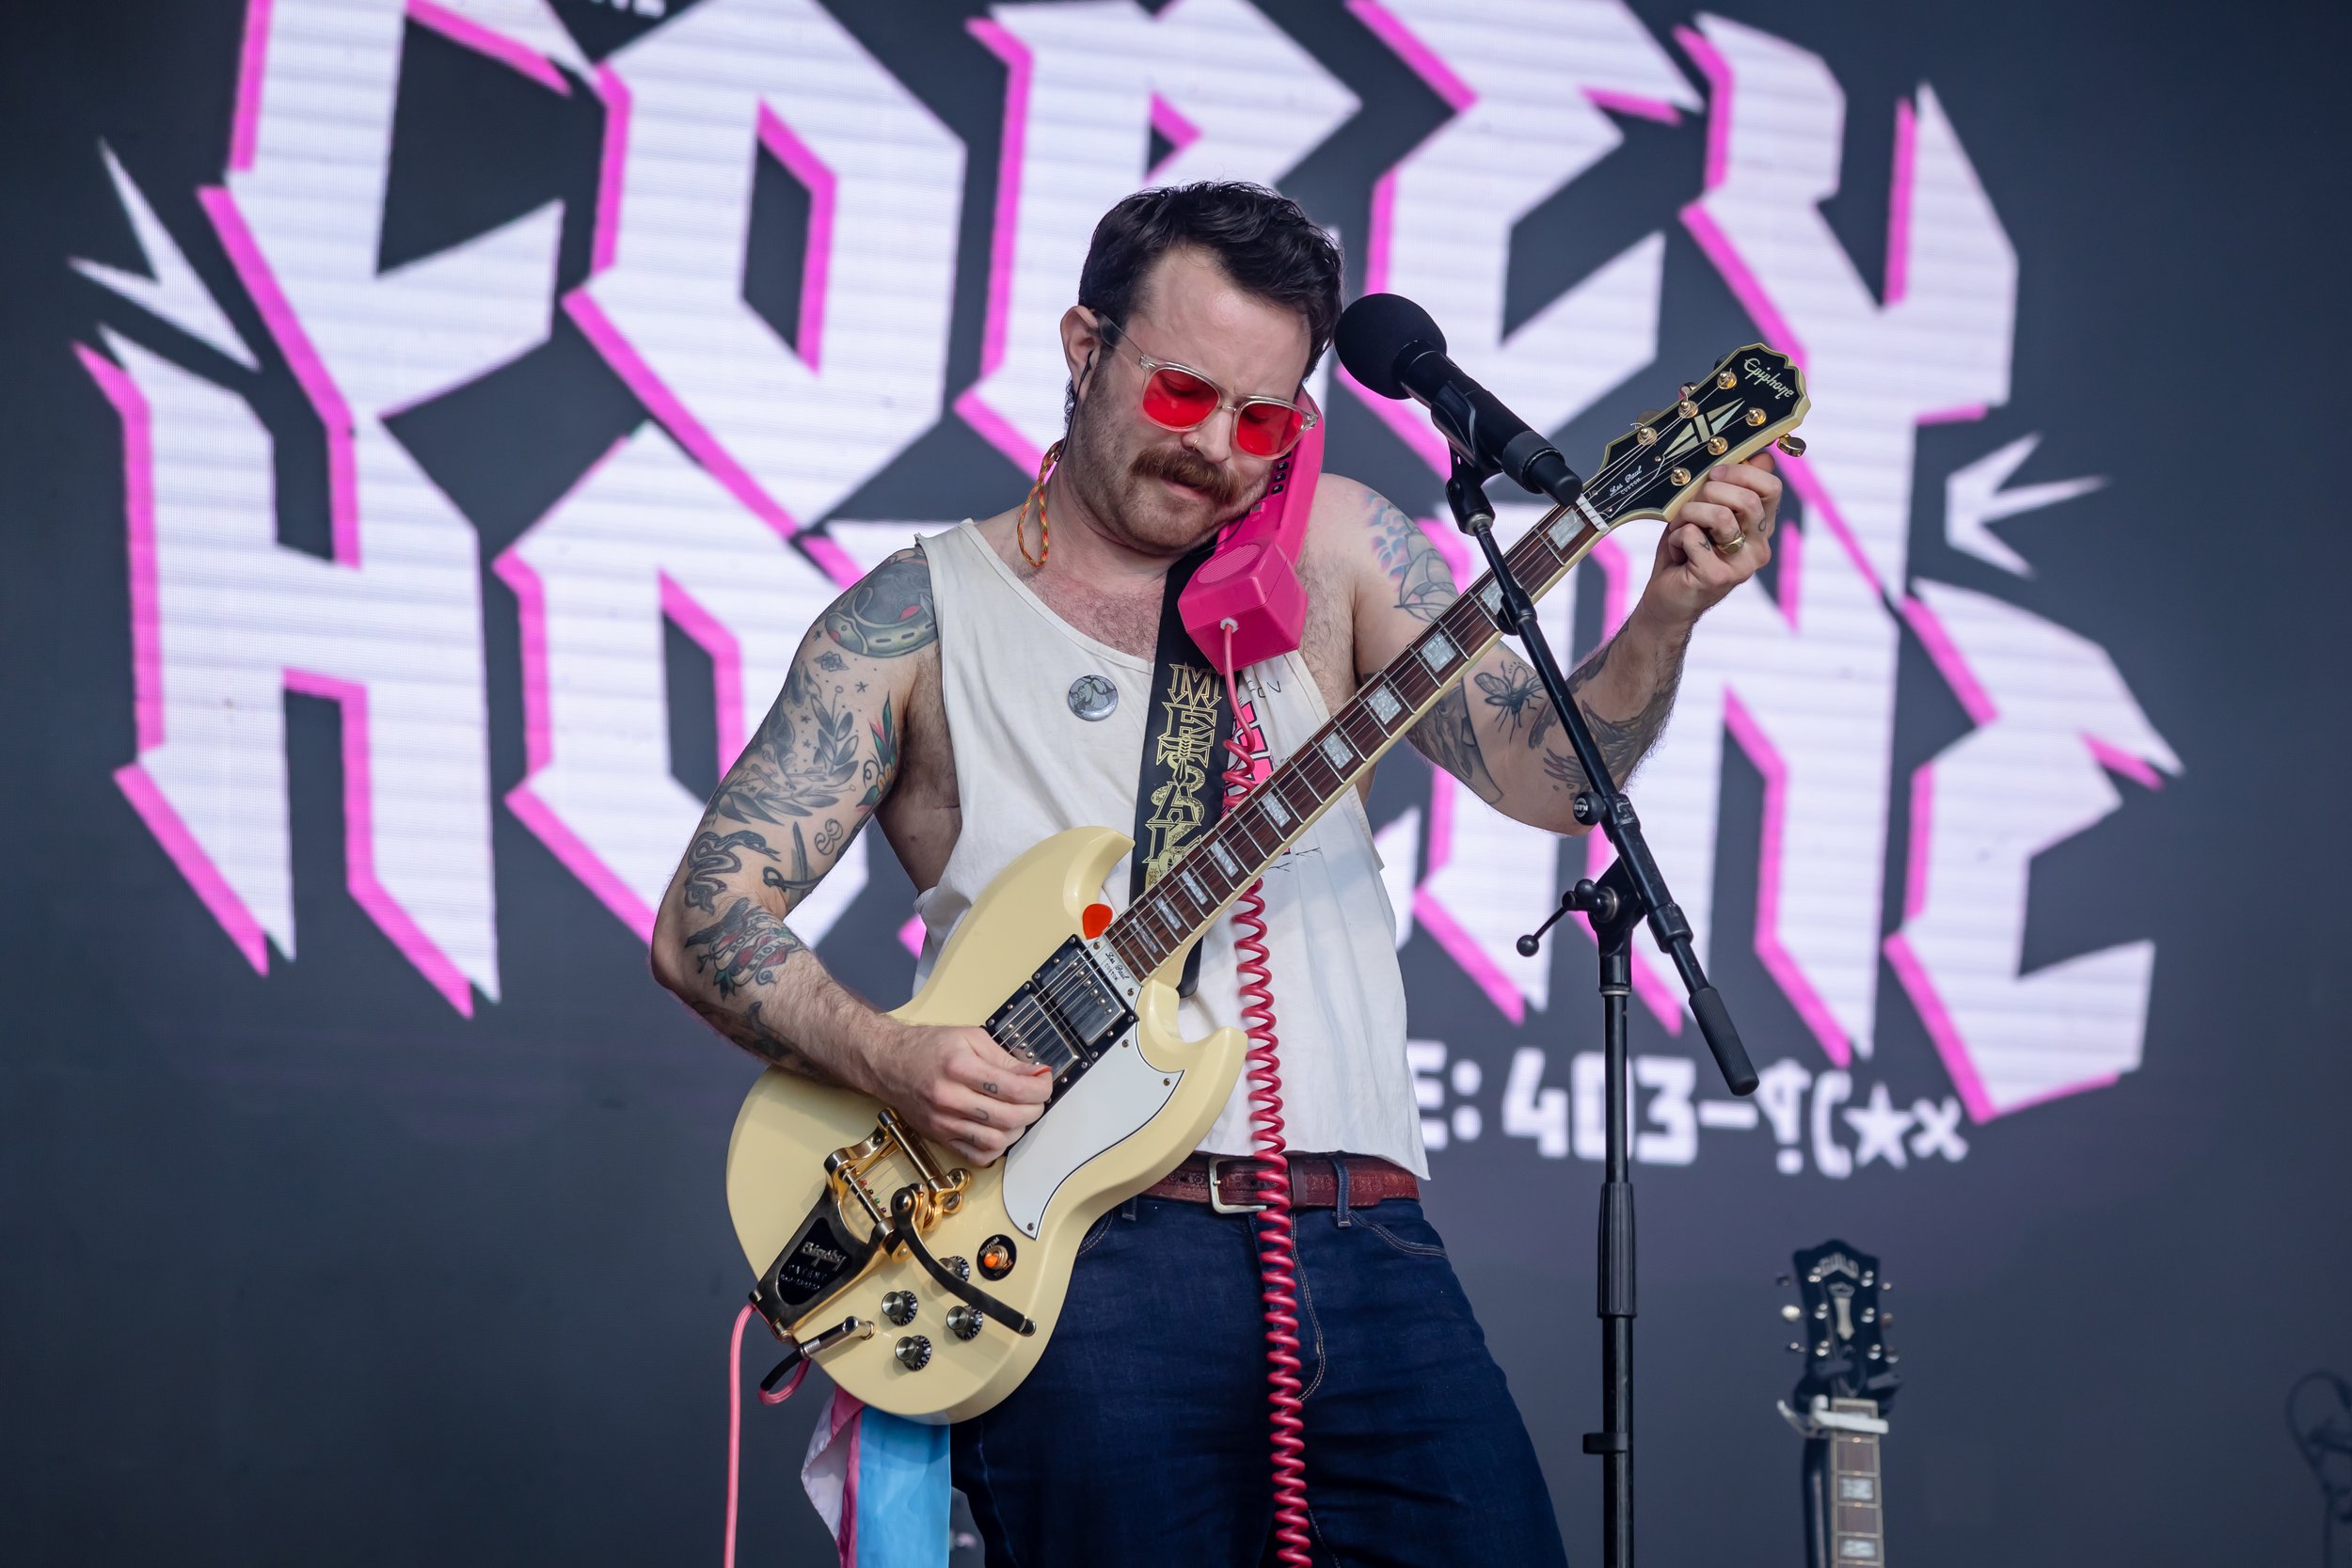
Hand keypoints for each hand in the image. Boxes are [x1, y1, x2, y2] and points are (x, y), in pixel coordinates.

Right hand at [864, 1020, 1053, 1166]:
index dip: (1039, 1088)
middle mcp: (950, 1098)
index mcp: (959, 1067)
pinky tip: (1000, 1130)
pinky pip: (977, 1155)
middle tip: (1037, 1098)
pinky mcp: (940, 1136)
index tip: (1044, 1081)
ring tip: (1019, 1113)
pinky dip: (997, 1148)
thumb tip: (1034, 1074)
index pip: (1014, 1088)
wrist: (888, 1063)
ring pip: (996, 1140)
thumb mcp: (970, 1038)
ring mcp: (944, 1121)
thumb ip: (1004, 1058)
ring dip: (1018, 1130)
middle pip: (1009, 1117)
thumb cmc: (928, 1047)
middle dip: (1034, 1109)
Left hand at [1641, 451, 1780, 626]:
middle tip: (1689, 504)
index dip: (1742, 472)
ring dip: (1689, 514)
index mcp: (1760, 527)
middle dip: (1708, 492)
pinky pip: (1693, 536)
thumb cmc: (1685, 551)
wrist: (1666, 598)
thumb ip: (1730, 487)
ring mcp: (1742, 565)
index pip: (1772, 487)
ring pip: (1721, 517)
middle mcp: (1759, 547)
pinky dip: (1675, 537)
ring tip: (1679, 527)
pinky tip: (1676, 551)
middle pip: (1747, 499)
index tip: (1714, 474)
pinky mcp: (1718, 577)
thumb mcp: (1706, 511)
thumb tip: (1762, 454)